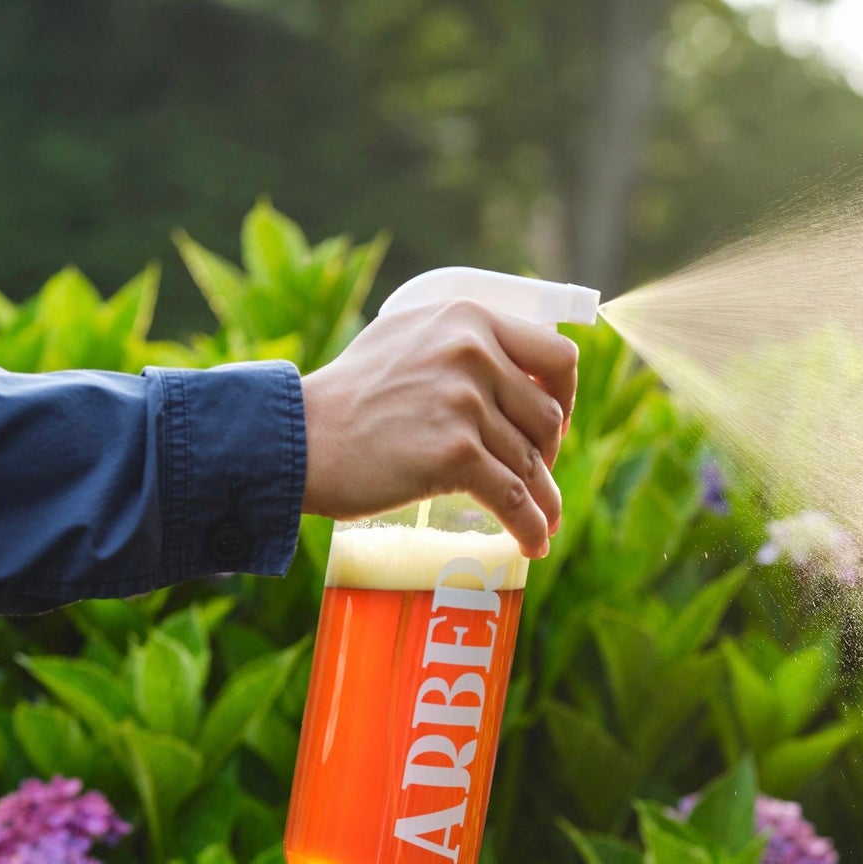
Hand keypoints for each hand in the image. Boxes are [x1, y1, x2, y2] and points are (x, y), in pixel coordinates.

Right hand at [299, 298, 579, 558]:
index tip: (551, 425)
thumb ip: (458, 345)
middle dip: (546, 455)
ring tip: (543, 523)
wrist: (297, 437)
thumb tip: (510, 373)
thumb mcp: (407, 340)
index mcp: (468, 318)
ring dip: (543, 501)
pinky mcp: (455, 453)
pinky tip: (534, 544)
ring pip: (531, 464)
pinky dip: (530, 527)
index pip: (557, 354)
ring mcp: (465, 402)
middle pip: (547, 417)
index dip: (565, 397)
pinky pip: (512, 499)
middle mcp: (473, 352)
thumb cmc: (347, 399)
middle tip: (531, 476)